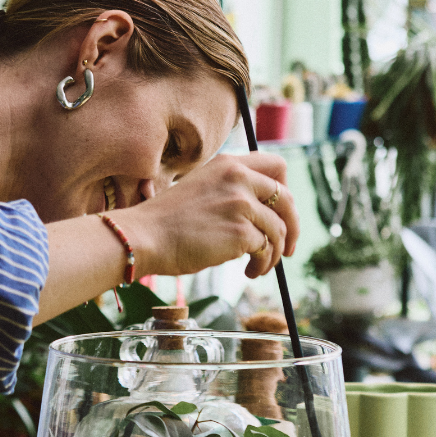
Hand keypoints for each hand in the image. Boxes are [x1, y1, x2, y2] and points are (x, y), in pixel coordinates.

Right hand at [122, 152, 298, 278]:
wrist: (143, 237)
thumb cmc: (164, 221)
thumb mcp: (198, 189)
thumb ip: (227, 190)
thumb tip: (256, 215)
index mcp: (228, 164)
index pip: (277, 166)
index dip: (285, 189)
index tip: (280, 211)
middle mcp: (238, 178)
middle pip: (287, 199)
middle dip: (292, 227)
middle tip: (287, 248)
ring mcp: (241, 204)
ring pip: (278, 230)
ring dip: (274, 253)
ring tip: (260, 267)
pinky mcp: (240, 231)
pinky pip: (266, 249)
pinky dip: (262, 264)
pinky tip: (249, 272)